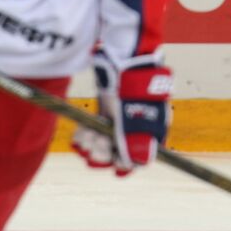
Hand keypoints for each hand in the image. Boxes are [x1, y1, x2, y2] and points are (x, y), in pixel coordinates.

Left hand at [71, 51, 172, 174]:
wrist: (122, 64)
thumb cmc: (133, 92)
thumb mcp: (133, 122)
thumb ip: (132, 146)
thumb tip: (128, 167)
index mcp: (150, 134)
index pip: (136, 161)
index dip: (121, 162)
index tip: (112, 155)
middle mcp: (135, 131)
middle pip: (115, 156)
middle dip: (102, 152)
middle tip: (95, 140)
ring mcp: (119, 122)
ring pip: (101, 146)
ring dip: (90, 144)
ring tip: (86, 134)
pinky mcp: (105, 114)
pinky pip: (93, 135)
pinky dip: (84, 136)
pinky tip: (80, 132)